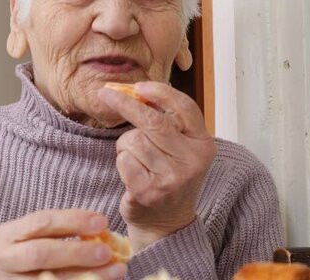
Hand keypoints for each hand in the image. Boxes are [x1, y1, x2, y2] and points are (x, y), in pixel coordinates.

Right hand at [0, 209, 126, 278]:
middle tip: (107, 252)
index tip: (102, 222)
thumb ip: (59, 233)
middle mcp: (2, 260)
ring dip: (87, 276)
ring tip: (116, 271)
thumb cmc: (23, 257)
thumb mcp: (30, 239)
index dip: (73, 221)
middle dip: (78, 252)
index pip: (41, 222)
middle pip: (41, 253)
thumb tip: (102, 231)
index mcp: (6, 235)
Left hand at [98, 82, 215, 250]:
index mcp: (203, 144)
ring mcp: (171, 178)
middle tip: (105, 94)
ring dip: (126, 145)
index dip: (160, 92)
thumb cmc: (170, 177)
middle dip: (125, 104)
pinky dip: (122, 162)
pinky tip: (132, 173)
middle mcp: (191, 161)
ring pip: (133, 140)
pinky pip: (123, 160)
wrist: (167, 223)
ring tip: (136, 159)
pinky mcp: (149, 192)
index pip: (184, 107)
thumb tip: (138, 91)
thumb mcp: (181, 148)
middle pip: (153, 121)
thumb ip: (170, 122)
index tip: (139, 86)